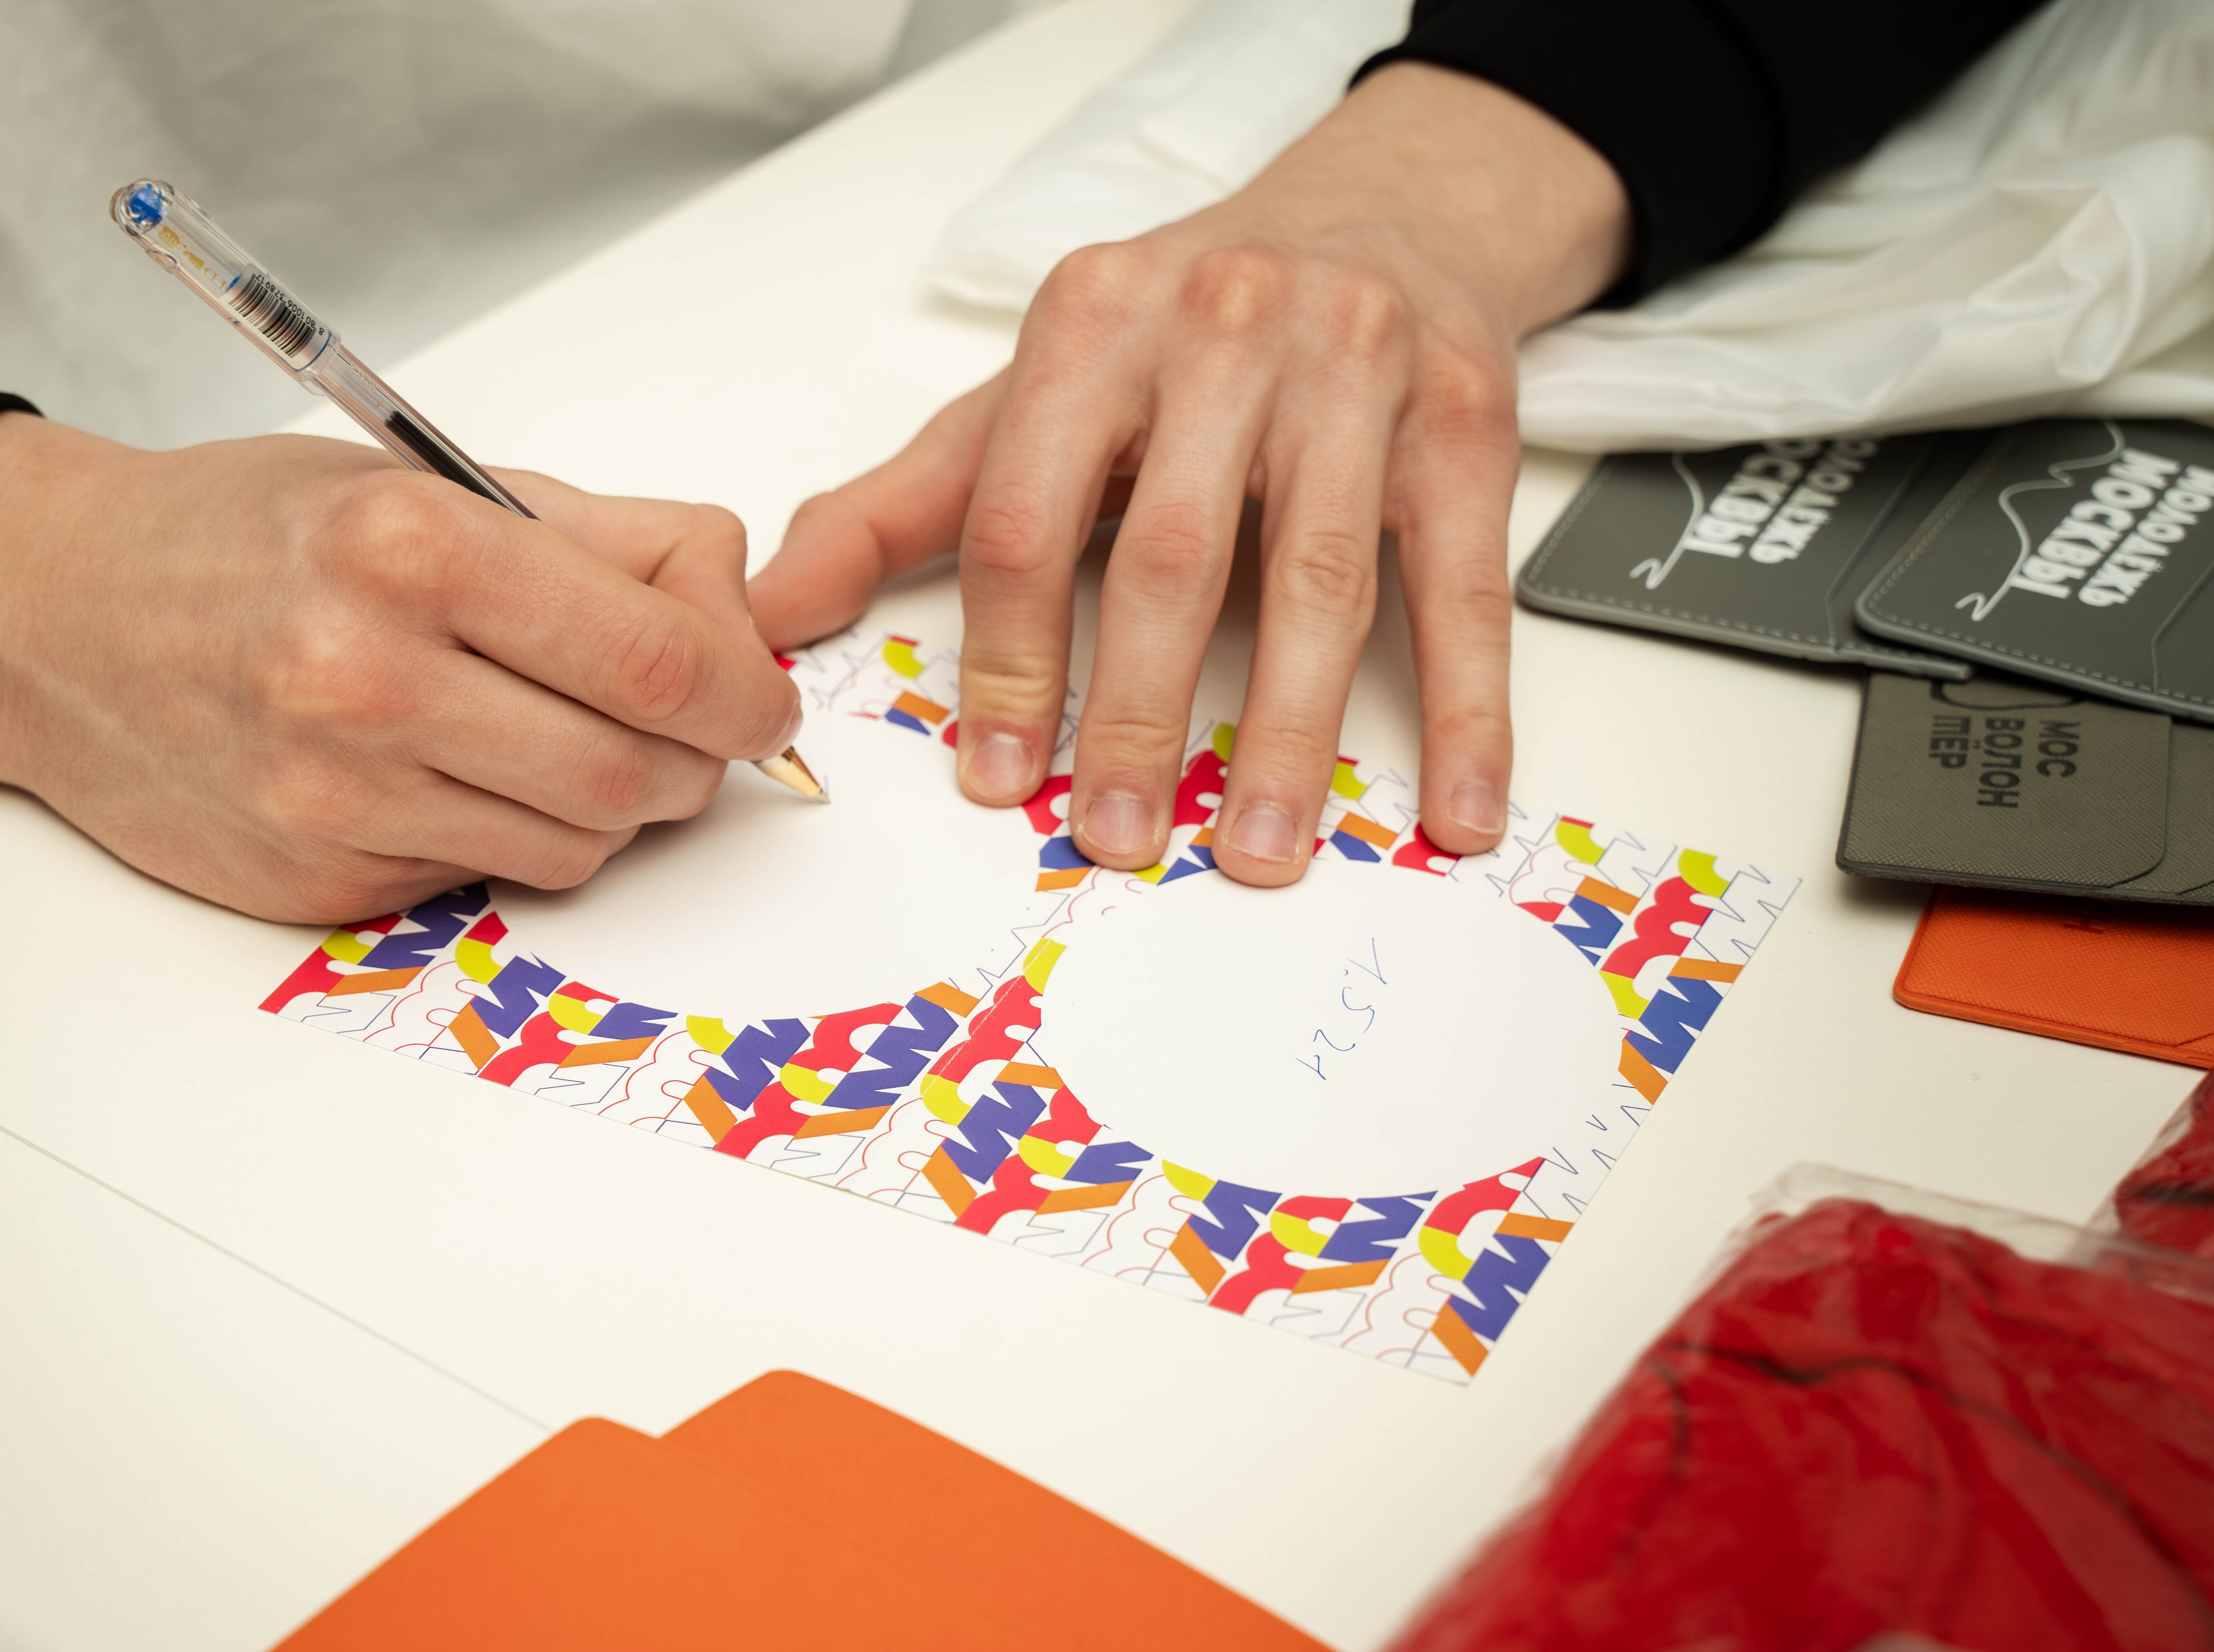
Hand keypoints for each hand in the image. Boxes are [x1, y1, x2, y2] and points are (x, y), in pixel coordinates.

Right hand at [0, 418, 802, 922]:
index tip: (757, 694)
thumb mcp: (426, 482)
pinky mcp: (323, 879)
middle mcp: (368, 679)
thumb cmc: (246, 535)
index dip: (743, 689)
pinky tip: (460, 771)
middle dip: (693, 756)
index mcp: (410, 551)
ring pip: (579, 843)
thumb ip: (604, 541)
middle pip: (637, 770)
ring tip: (561, 735)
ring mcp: (339, 795)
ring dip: (611, 802)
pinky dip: (513, 833)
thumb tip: (739, 607)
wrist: (56, 617)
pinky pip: (490, 876)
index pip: (658, 660)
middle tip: (680, 722)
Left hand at [748, 63, 1628, 881]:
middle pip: (1173, 560)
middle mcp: (1225, 332)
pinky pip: (1462, 585)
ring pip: (1323, 584)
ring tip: (1264, 851)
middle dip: (1142, 718)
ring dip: (1294, 738)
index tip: (1003, 779)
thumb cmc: (1183, 331)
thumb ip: (899, 506)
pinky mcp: (1466, 419)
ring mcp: (1358, 372)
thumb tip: (770, 608)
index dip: (1010, 663)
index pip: (1024, 518)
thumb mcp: (1030, 392)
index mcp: (1092, 327)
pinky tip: (1454, 805)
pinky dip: (1470, 707)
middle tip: (1122, 838)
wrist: (1378, 211)